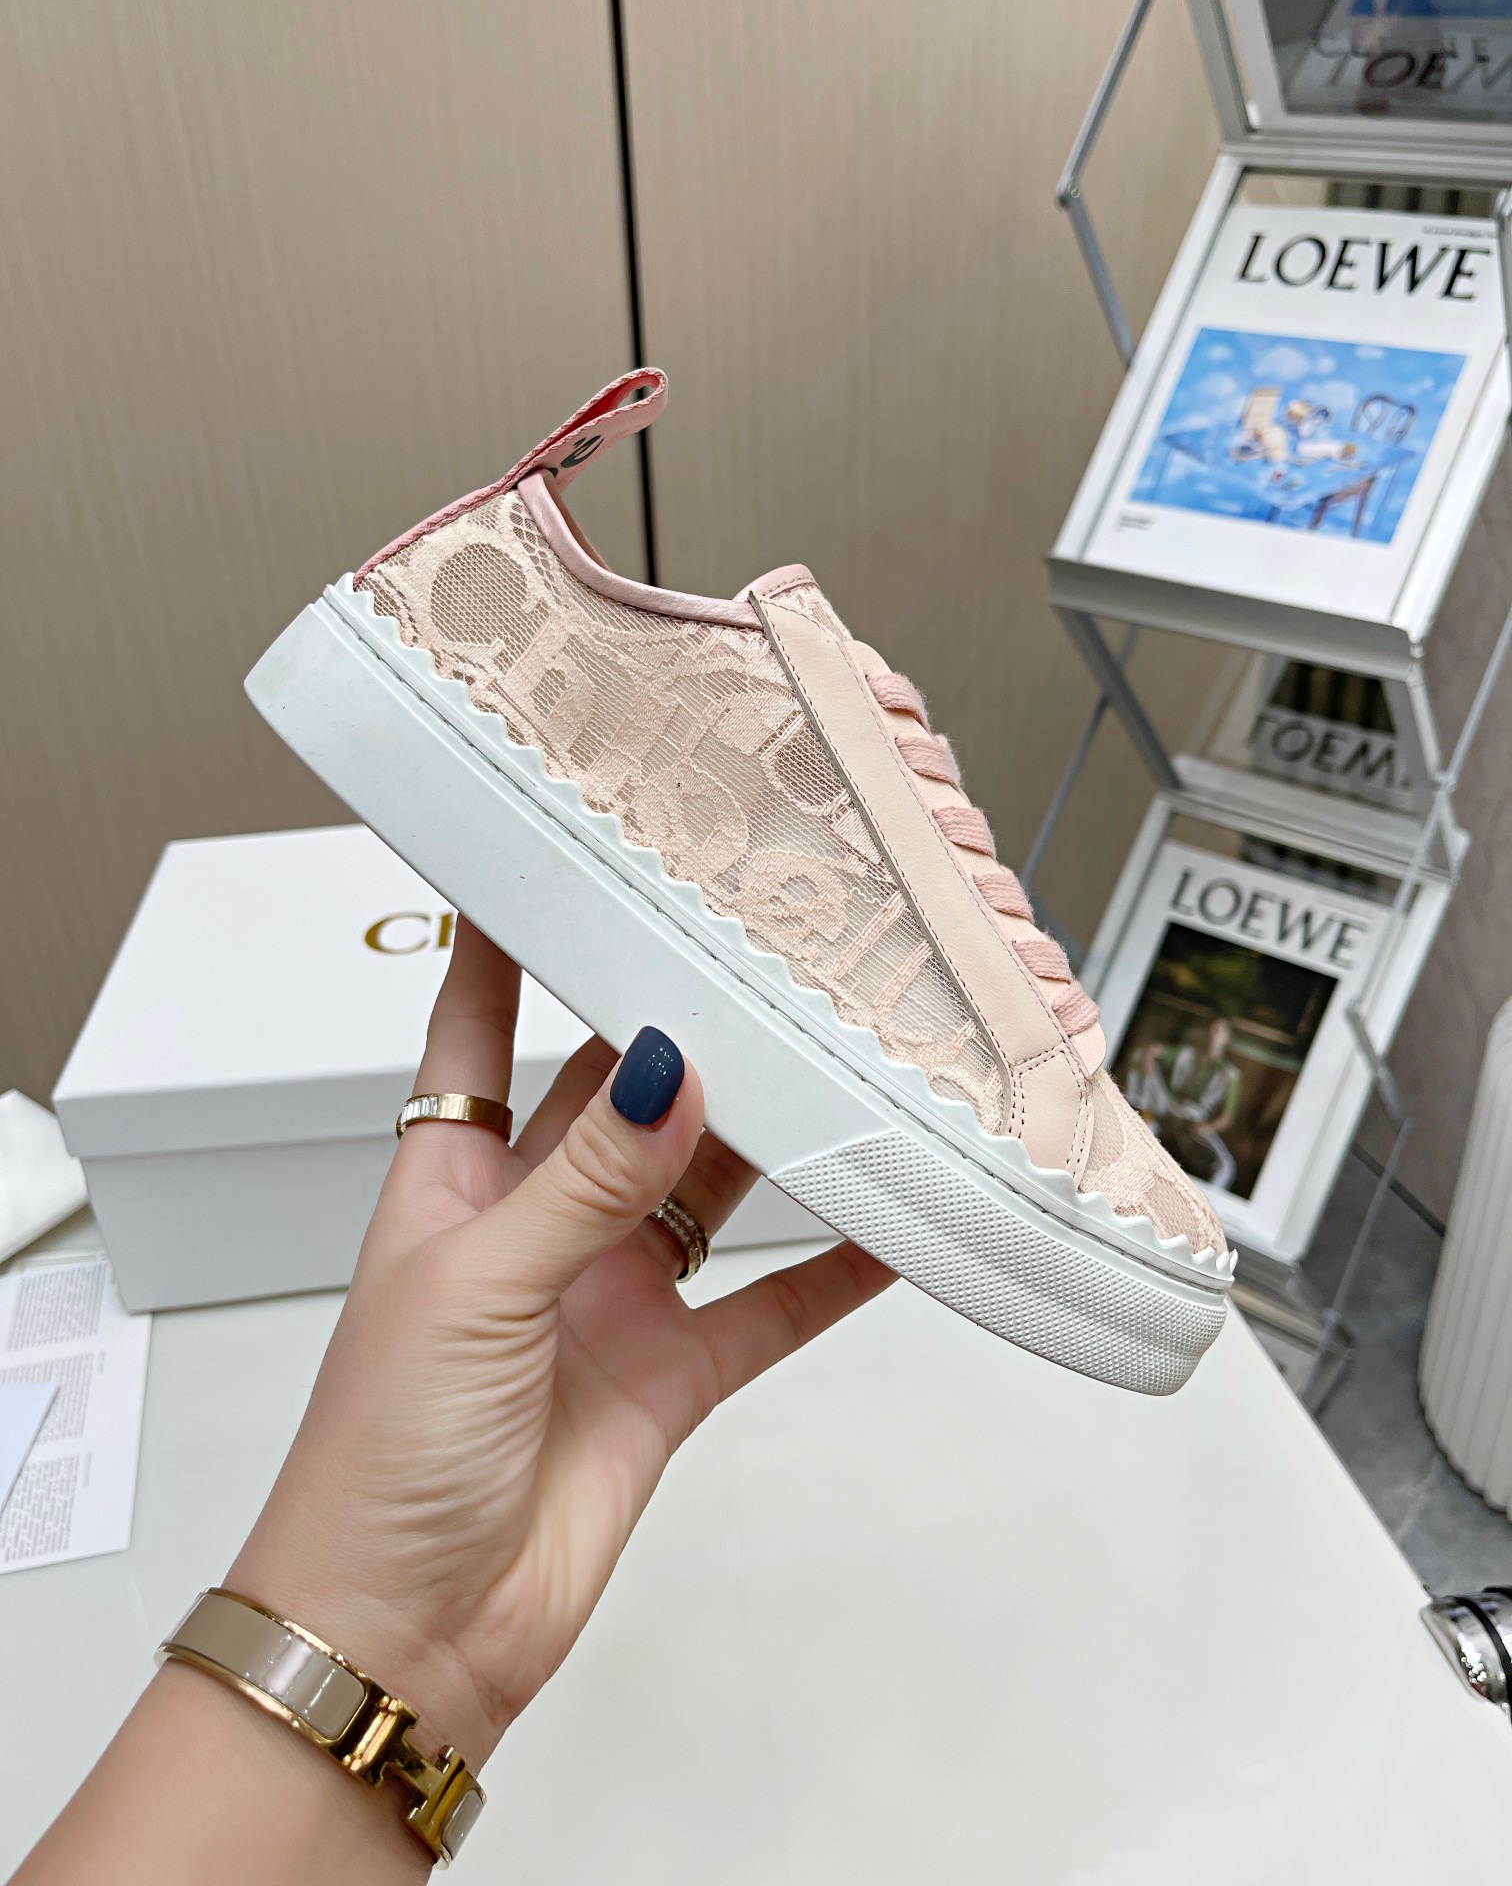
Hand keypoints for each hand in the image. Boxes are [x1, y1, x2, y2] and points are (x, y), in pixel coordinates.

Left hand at [228, 920, 894, 1767]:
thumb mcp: (478, 1290)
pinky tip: (889, 1221)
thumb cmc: (382, 1458)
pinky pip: (766, 1305)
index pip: (478, 1031)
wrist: (408, 1634)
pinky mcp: (669, 1374)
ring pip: (705, 1188)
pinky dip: (831, 1269)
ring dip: (766, 1135)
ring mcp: (607, 1296)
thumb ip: (585, 1180)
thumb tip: (669, 1070)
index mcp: (452, 1183)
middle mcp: (535, 1223)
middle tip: (753, 948)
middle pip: (618, 1094)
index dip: (506, 948)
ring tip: (842, 1058)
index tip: (553, 859)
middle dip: (678, 1028)